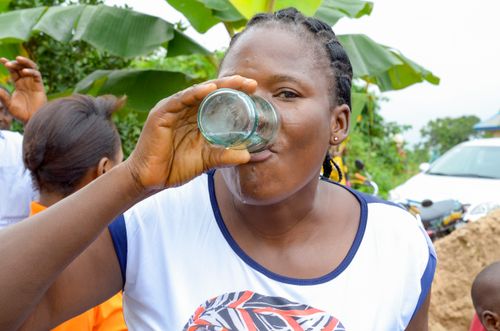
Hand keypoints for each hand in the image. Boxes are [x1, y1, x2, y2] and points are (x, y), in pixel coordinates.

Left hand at [0, 56, 46, 123]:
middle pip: (21, 67)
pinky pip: (36, 75)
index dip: (8, 64)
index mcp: (18, 84)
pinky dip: (30, 71)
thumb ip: (3, 97)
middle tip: (8, 63)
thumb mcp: (9, 104)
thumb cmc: (21, 114)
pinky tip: (24, 72)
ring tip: (18, 59)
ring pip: (31, 68)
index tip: (2, 60)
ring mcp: (33, 83)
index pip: (13, 71)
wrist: (32, 120)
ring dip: (25, 62)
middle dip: (15, 63)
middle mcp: (26, 82)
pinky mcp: (40, 86)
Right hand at [125, 75, 256, 191]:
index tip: (254, 90)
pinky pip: (179, 100)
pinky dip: (194, 93)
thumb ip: (225, 156)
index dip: (235, 93)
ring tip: (235, 82)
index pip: (217, 100)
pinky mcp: (161, 114)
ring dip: (217, 85)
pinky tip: (209, 89)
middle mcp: (185, 110)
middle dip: (230, 85)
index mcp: (196, 118)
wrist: (151, 181)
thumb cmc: (176, 167)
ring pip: (197, 92)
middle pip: (210, 92)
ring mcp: (172, 110)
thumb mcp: (207, 160)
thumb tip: (247, 155)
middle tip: (251, 83)